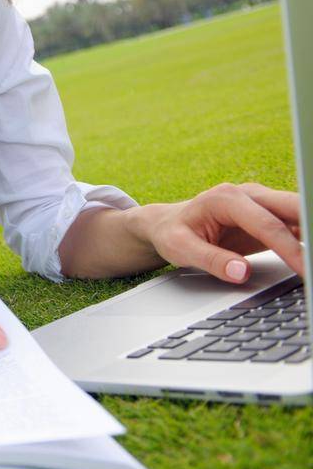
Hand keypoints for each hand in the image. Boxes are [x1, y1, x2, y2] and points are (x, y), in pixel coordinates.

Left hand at [131, 181, 304, 283]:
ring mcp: (263, 203)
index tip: (307, 271)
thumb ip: (211, 260)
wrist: (169, 223)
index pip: (268, 225)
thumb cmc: (173, 233)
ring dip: (311, 236)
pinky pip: (297, 226)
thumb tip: (242, 272)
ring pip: (299, 214)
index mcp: (227, 199)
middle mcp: (249, 195)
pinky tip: (311, 258)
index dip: (290, 250)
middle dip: (312, 231)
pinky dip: (308, 240)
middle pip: (294, 208)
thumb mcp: (180, 249)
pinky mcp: (270, 216)